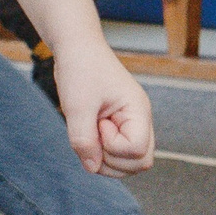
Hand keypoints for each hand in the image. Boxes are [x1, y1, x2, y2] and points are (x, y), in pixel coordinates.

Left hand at [51, 42, 153, 177]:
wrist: (76, 47)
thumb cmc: (80, 69)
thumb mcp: (77, 105)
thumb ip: (84, 139)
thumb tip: (92, 167)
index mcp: (139, 112)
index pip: (138, 151)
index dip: (113, 147)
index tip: (97, 123)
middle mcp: (139, 121)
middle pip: (139, 162)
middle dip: (111, 159)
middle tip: (91, 132)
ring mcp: (129, 125)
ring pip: (128, 162)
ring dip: (104, 159)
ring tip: (87, 132)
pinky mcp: (117, 127)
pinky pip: (115, 153)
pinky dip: (99, 151)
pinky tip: (86, 132)